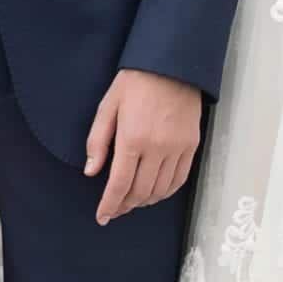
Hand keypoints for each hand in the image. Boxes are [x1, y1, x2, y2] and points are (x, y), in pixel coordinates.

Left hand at [84, 68, 202, 223]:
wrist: (172, 65)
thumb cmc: (135, 82)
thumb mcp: (107, 107)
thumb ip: (98, 142)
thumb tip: (91, 172)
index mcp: (132, 139)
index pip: (119, 185)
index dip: (109, 205)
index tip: (102, 217)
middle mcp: (156, 149)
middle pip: (140, 192)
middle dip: (125, 206)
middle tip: (115, 209)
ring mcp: (176, 149)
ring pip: (161, 190)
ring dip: (145, 201)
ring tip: (133, 201)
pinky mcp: (191, 146)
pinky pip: (180, 179)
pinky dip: (166, 192)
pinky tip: (156, 192)